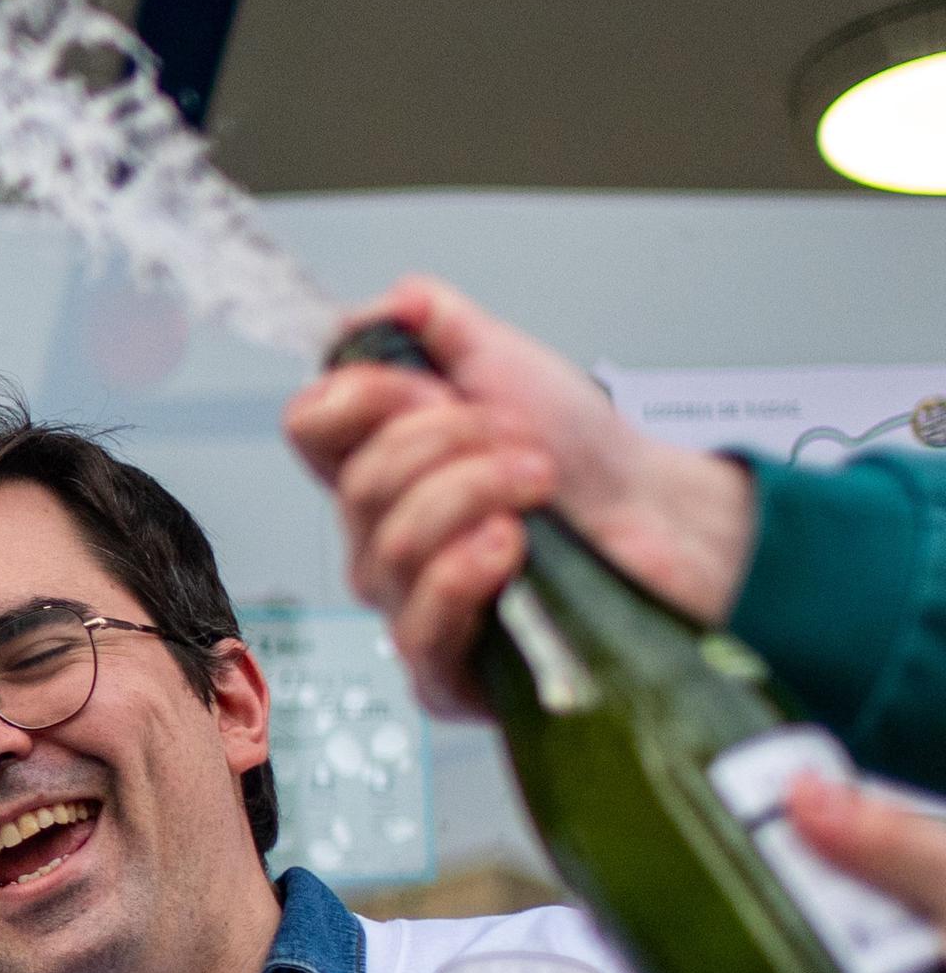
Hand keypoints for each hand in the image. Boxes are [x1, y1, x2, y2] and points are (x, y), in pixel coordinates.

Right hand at [283, 276, 754, 719]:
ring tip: (538, 486)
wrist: (664, 522)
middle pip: (358, 485)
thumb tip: (387, 305)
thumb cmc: (588, 460)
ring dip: (479, 495)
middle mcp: (380, 536)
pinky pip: (420, 624)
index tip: (435, 387)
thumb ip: (437, 322)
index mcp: (379, 464)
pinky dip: (467, 572)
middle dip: (450, 443)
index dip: (365, 398)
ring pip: (392, 546)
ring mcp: (407, 603)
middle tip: (520, 441)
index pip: (309, 427)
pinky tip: (511, 547)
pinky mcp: (445, 667)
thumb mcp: (507, 363)